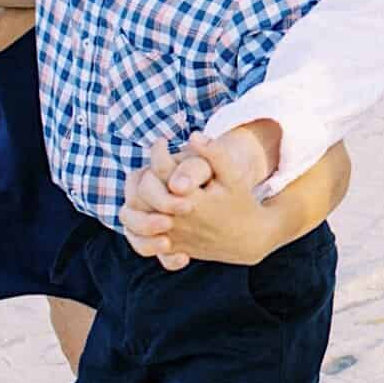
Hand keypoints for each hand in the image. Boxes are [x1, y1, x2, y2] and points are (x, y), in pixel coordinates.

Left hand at [119, 133, 285, 269]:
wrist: (247, 238)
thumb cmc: (239, 202)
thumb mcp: (233, 178)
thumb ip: (215, 155)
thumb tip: (194, 135)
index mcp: (194, 201)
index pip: (163, 171)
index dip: (158, 152)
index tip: (163, 142)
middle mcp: (180, 221)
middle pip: (144, 194)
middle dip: (145, 175)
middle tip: (150, 165)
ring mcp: (173, 236)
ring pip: (136, 218)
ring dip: (137, 198)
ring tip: (146, 183)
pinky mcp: (171, 247)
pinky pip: (141, 238)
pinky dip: (138, 221)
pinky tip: (149, 204)